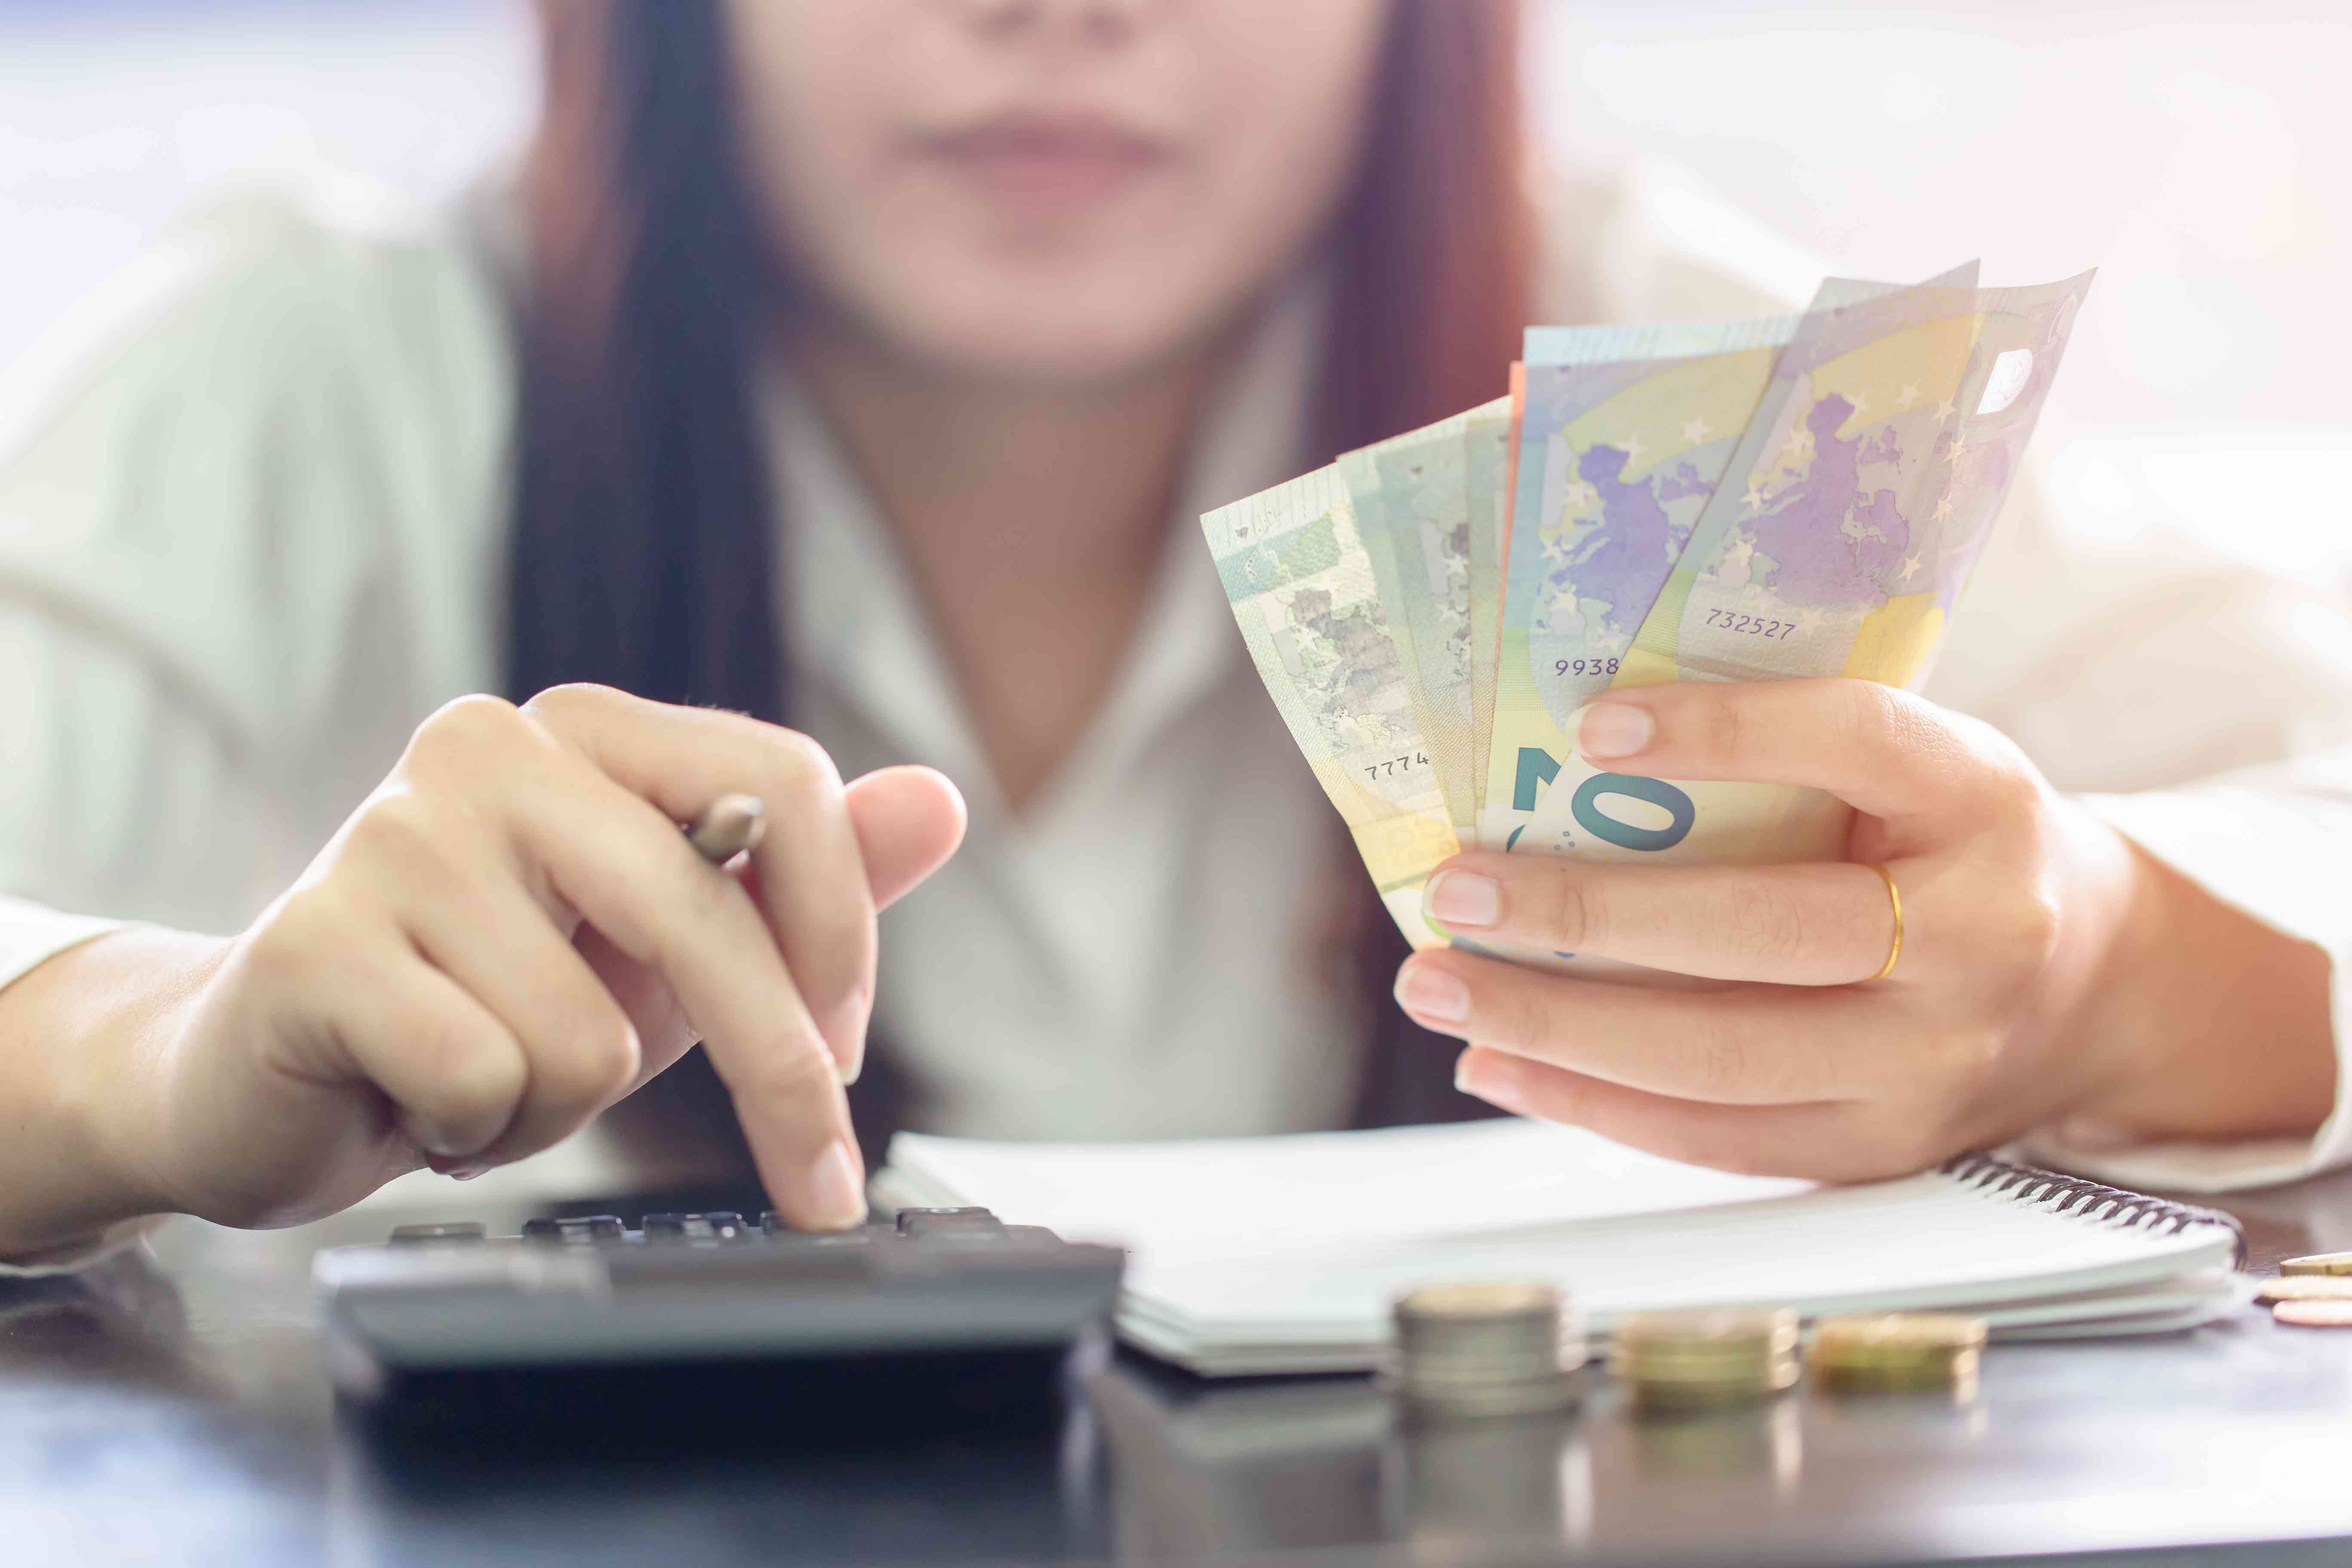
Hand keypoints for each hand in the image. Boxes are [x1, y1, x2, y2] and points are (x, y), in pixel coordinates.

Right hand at [40, 686, 963, 1242]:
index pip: (784, 787)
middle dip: (777, 1075)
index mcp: (591, 731)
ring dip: (563, 1105)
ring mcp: (394, 833)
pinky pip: (488, 1078)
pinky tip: (418, 1097)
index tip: (847, 1055)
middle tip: (813, 1181)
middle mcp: (493, 747)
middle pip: (706, 917)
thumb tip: (941, 801)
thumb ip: (809, 875)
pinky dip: (476, 1129)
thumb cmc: (493, 1002)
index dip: (840, 937)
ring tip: (490, 1078)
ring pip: (592, 1034)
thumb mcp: (676, 948)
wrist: (271, 1074)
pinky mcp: (316, 939)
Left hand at [1395, 679, 2335, 1180]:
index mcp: (1983, 800)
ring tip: (1441, 985)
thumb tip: (1572, 751)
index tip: (1590, 726)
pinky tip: (1498, 1061)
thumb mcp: (1915, 769)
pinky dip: (1594, 1104)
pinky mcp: (1882, 1146)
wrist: (2093, 990)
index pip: (1857, 743)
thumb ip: (1795, 753)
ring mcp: (1931, 1061)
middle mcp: (1974, 937)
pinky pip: (1719, 1138)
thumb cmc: (1947, 848)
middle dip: (1588, 913)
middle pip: (1766, 929)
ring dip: (1559, 1022)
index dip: (1726, 732)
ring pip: (1724, 1055)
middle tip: (1460, 890)